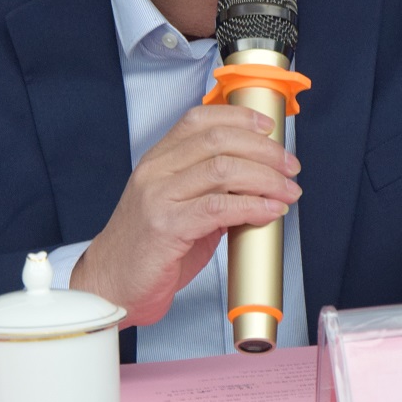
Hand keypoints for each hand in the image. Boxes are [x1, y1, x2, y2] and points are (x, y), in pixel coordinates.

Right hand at [70, 104, 300, 326]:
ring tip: (287, 191)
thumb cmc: (148, 249)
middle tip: (290, 167)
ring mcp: (158, 197)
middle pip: (218, 140)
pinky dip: (252, 206)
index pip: (200, 120)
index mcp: (158, 160)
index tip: (269, 128)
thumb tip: (259, 181)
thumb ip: (212, 189)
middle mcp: (155, 172)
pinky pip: (218, 208)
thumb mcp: (179, 206)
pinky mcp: (165, 227)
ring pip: (223, 169)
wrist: (111, 284)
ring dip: (266, 178)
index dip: (240, 118)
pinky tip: (269, 211)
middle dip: (264, 151)